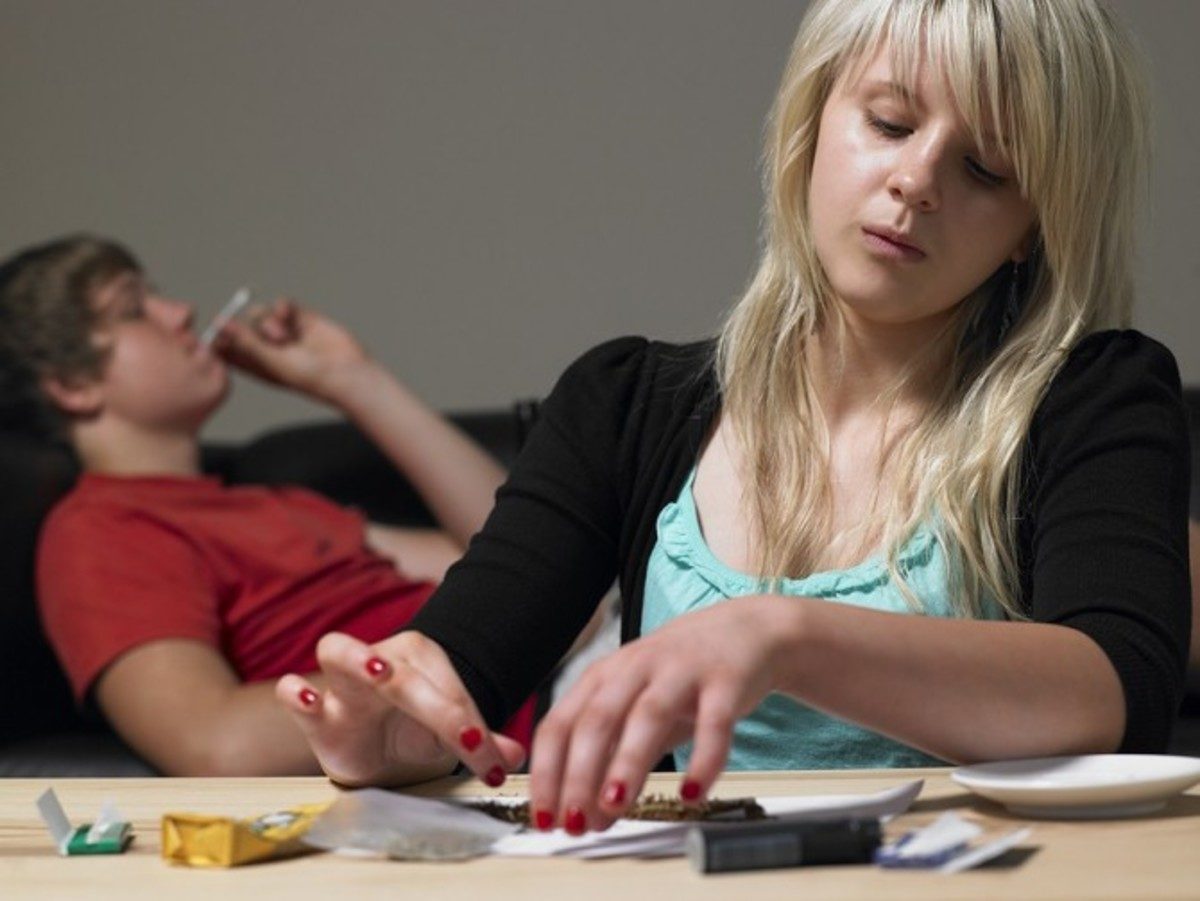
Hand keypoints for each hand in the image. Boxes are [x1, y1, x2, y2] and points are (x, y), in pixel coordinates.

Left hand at [214, 298, 370, 401]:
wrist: (346, 371)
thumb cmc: (308, 376)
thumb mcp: (272, 362)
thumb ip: (246, 342)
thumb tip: (220, 324)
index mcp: (255, 365)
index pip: (227, 348)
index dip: (221, 338)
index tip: (219, 330)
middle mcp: (267, 348)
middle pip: (242, 327)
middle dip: (247, 328)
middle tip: (255, 335)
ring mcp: (284, 332)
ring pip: (260, 314)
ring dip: (268, 321)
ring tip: (284, 336)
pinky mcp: (300, 319)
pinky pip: (281, 305)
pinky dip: (282, 307)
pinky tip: (287, 314)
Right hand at [277, 631, 525, 787]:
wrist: (374, 744)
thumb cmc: (412, 730)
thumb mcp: (449, 735)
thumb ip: (481, 740)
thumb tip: (516, 755)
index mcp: (422, 660)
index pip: (451, 690)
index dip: (475, 728)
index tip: (494, 765)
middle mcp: (381, 658)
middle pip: (406, 674)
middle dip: (441, 709)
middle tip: (465, 737)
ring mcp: (343, 682)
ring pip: (338, 650)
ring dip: (358, 658)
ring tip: (378, 672)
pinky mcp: (315, 711)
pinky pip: (293, 690)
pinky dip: (297, 692)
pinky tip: (308, 698)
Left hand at [528, 595, 789, 833]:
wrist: (746, 630)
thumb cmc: (681, 675)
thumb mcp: (635, 708)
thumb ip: (612, 760)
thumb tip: (587, 816)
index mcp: (602, 677)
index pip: (559, 725)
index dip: (547, 773)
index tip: (544, 817)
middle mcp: (635, 669)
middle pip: (597, 720)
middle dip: (579, 774)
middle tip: (576, 822)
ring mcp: (680, 671)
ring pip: (647, 716)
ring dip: (627, 763)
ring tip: (616, 805)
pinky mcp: (725, 680)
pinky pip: (714, 722)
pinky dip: (704, 759)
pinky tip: (693, 793)